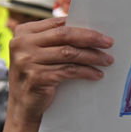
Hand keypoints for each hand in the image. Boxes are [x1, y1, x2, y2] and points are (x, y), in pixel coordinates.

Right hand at [1, 17, 113, 131]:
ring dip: (92, 56)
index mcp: (23, 32)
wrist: (23, 107)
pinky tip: (97, 74)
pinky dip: (86, 72)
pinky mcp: (37, 77)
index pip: (58, 24)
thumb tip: (89, 32)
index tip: (102, 34)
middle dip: (91, 38)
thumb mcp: (39, 54)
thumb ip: (54, 41)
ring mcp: (27, 61)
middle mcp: (22, 44)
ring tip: (107, 60)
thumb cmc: (36, 76)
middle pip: (65, 35)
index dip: (83, 27)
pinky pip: (69, 71)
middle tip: (109, 43)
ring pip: (69, 53)